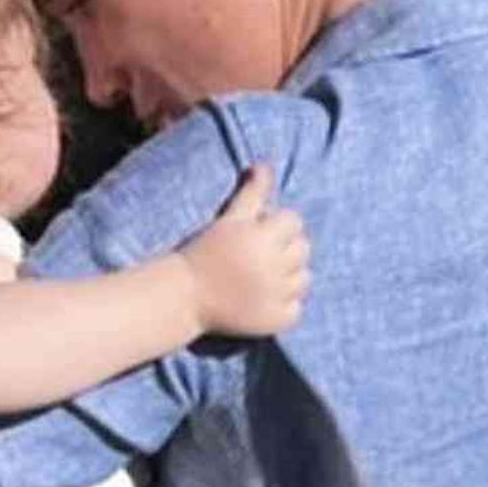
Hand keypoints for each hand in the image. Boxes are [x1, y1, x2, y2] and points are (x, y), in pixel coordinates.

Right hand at [180, 164, 311, 336]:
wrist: (184, 296)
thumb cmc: (204, 252)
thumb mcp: (228, 220)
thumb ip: (252, 193)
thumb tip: (264, 166)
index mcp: (260, 238)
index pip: (294, 222)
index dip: (278, 225)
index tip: (259, 234)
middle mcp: (271, 267)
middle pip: (303, 249)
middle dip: (286, 248)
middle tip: (260, 256)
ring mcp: (274, 296)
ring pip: (304, 279)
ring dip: (290, 276)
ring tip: (263, 277)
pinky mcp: (275, 320)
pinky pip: (297, 308)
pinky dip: (285, 305)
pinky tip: (263, 299)